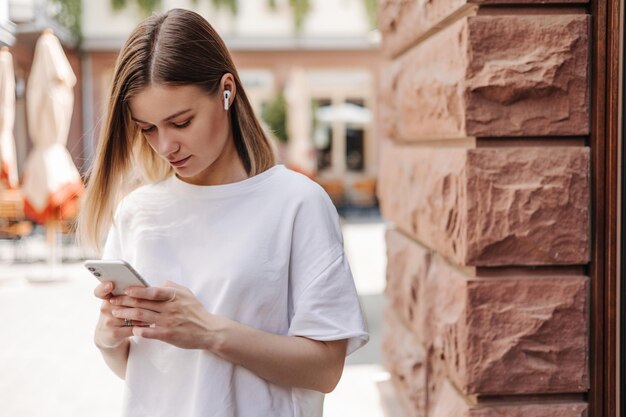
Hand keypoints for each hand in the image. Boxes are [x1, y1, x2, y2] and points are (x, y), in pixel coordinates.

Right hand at [93, 281, 146, 348]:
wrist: (108, 335)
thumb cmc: (119, 313)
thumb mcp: (119, 301)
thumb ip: (127, 293)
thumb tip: (146, 287)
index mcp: (106, 298)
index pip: (100, 291)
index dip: (104, 287)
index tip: (111, 285)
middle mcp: (105, 309)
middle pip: (123, 302)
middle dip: (139, 300)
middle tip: (152, 298)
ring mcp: (108, 322)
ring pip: (131, 315)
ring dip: (145, 313)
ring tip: (154, 311)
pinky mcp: (114, 333)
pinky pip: (133, 327)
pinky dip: (143, 325)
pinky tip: (150, 322)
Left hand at [108, 281, 222, 349]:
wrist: (208, 330)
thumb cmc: (196, 311)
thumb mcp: (187, 293)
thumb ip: (172, 287)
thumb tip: (159, 282)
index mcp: (174, 296)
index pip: (153, 291)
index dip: (138, 290)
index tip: (125, 289)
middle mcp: (170, 308)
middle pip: (143, 304)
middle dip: (125, 302)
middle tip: (112, 301)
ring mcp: (168, 322)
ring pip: (142, 317)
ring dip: (126, 315)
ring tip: (115, 313)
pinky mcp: (167, 335)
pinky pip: (148, 332)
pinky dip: (138, 331)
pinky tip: (130, 329)